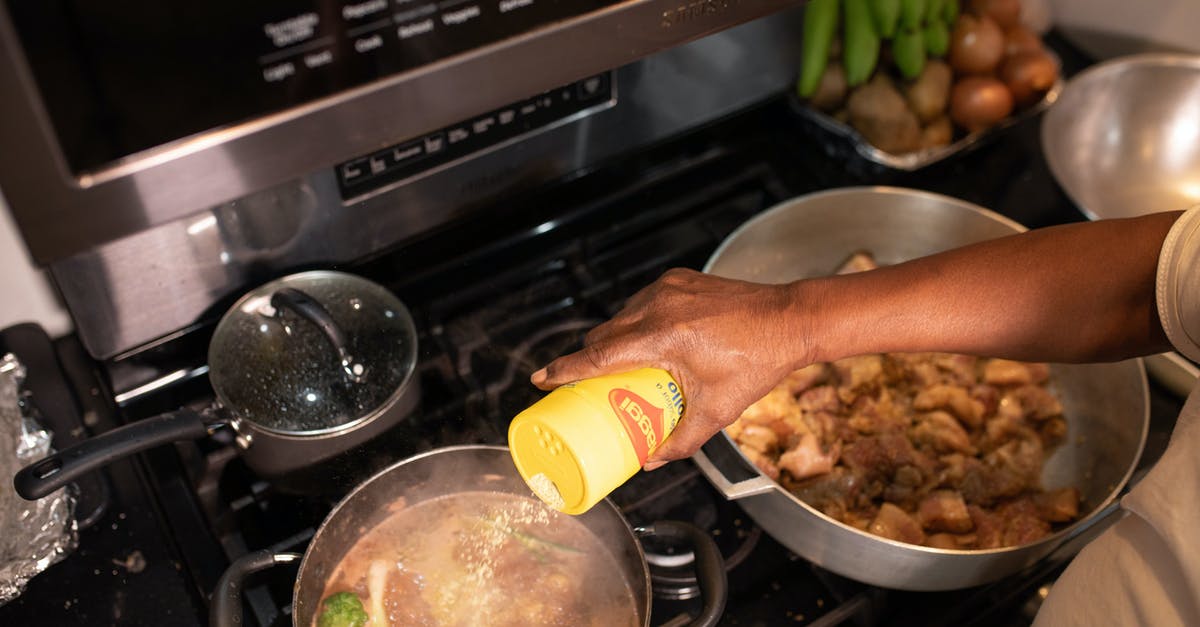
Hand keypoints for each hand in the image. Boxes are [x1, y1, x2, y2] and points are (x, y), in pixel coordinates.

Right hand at [531, 268, 807, 468]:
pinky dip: (638, 321)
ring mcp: (667, 288)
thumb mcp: (716, 411)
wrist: (789, 320)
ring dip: (615, 339)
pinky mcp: (678, 279)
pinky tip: (650, 340)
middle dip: (590, 358)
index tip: (540, 379)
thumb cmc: (756, 364)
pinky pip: (643, 302)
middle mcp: (658, 306)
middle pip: (604, 335)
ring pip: (622, 316)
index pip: (598, 356)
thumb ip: (680, 441)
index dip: (564, 369)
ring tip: (623, 366)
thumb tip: (649, 461)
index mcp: (662, 337)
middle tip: (589, 385)